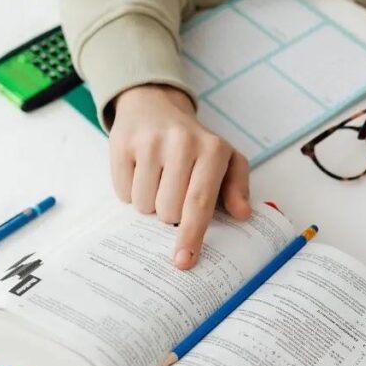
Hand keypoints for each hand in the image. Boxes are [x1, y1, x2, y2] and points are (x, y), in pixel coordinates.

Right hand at [110, 84, 251, 268]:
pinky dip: (131, 192)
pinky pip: (123, 193)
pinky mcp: (122, 144)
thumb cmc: (195, 143)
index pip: (200, 202)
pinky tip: (141, 172)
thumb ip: (238, 188)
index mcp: (212, 150)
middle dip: (170, 214)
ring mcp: (149, 142)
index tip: (184, 260)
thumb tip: (242, 214)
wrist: (154, 105)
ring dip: (150, 204)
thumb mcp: (226, 159)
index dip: (191, 235)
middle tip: (175, 192)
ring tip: (158, 180)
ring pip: (144, 205)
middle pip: (168, 211)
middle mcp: (181, 143)